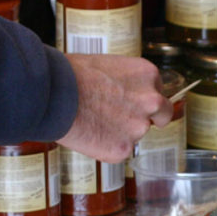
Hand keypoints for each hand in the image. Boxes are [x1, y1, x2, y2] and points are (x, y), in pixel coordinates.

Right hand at [56, 54, 172, 162]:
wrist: (54, 93)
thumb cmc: (72, 74)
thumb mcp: (109, 65)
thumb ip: (127, 82)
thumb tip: (126, 93)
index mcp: (148, 75)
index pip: (159, 93)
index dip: (145, 100)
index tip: (133, 102)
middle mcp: (151, 102)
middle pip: (162, 116)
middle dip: (150, 119)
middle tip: (127, 119)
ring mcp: (139, 128)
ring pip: (136, 135)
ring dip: (121, 132)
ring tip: (94, 122)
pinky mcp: (123, 149)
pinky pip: (119, 151)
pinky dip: (106, 147)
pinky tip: (89, 134)